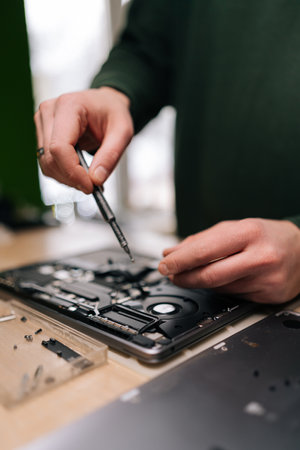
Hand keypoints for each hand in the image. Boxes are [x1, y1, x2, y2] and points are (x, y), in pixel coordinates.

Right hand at [34, 87, 133, 192]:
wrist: (105, 104)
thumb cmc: (113, 112)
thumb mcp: (123, 132)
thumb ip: (111, 156)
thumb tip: (96, 179)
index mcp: (69, 106)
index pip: (59, 147)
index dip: (72, 171)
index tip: (89, 186)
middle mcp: (49, 112)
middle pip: (50, 158)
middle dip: (72, 178)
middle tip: (92, 186)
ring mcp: (43, 123)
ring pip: (46, 163)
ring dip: (67, 178)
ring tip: (88, 178)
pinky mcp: (43, 135)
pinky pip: (47, 163)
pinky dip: (63, 174)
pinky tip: (78, 173)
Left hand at [158, 218, 299, 302]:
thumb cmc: (266, 235)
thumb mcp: (234, 228)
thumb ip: (201, 240)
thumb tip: (171, 252)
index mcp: (249, 233)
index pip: (206, 251)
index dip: (180, 261)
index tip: (165, 264)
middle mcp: (260, 257)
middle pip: (210, 276)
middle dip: (184, 277)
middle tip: (170, 275)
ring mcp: (266, 279)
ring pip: (219, 288)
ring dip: (199, 283)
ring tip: (191, 275)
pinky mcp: (268, 296)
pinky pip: (232, 296)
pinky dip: (219, 289)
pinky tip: (219, 280)